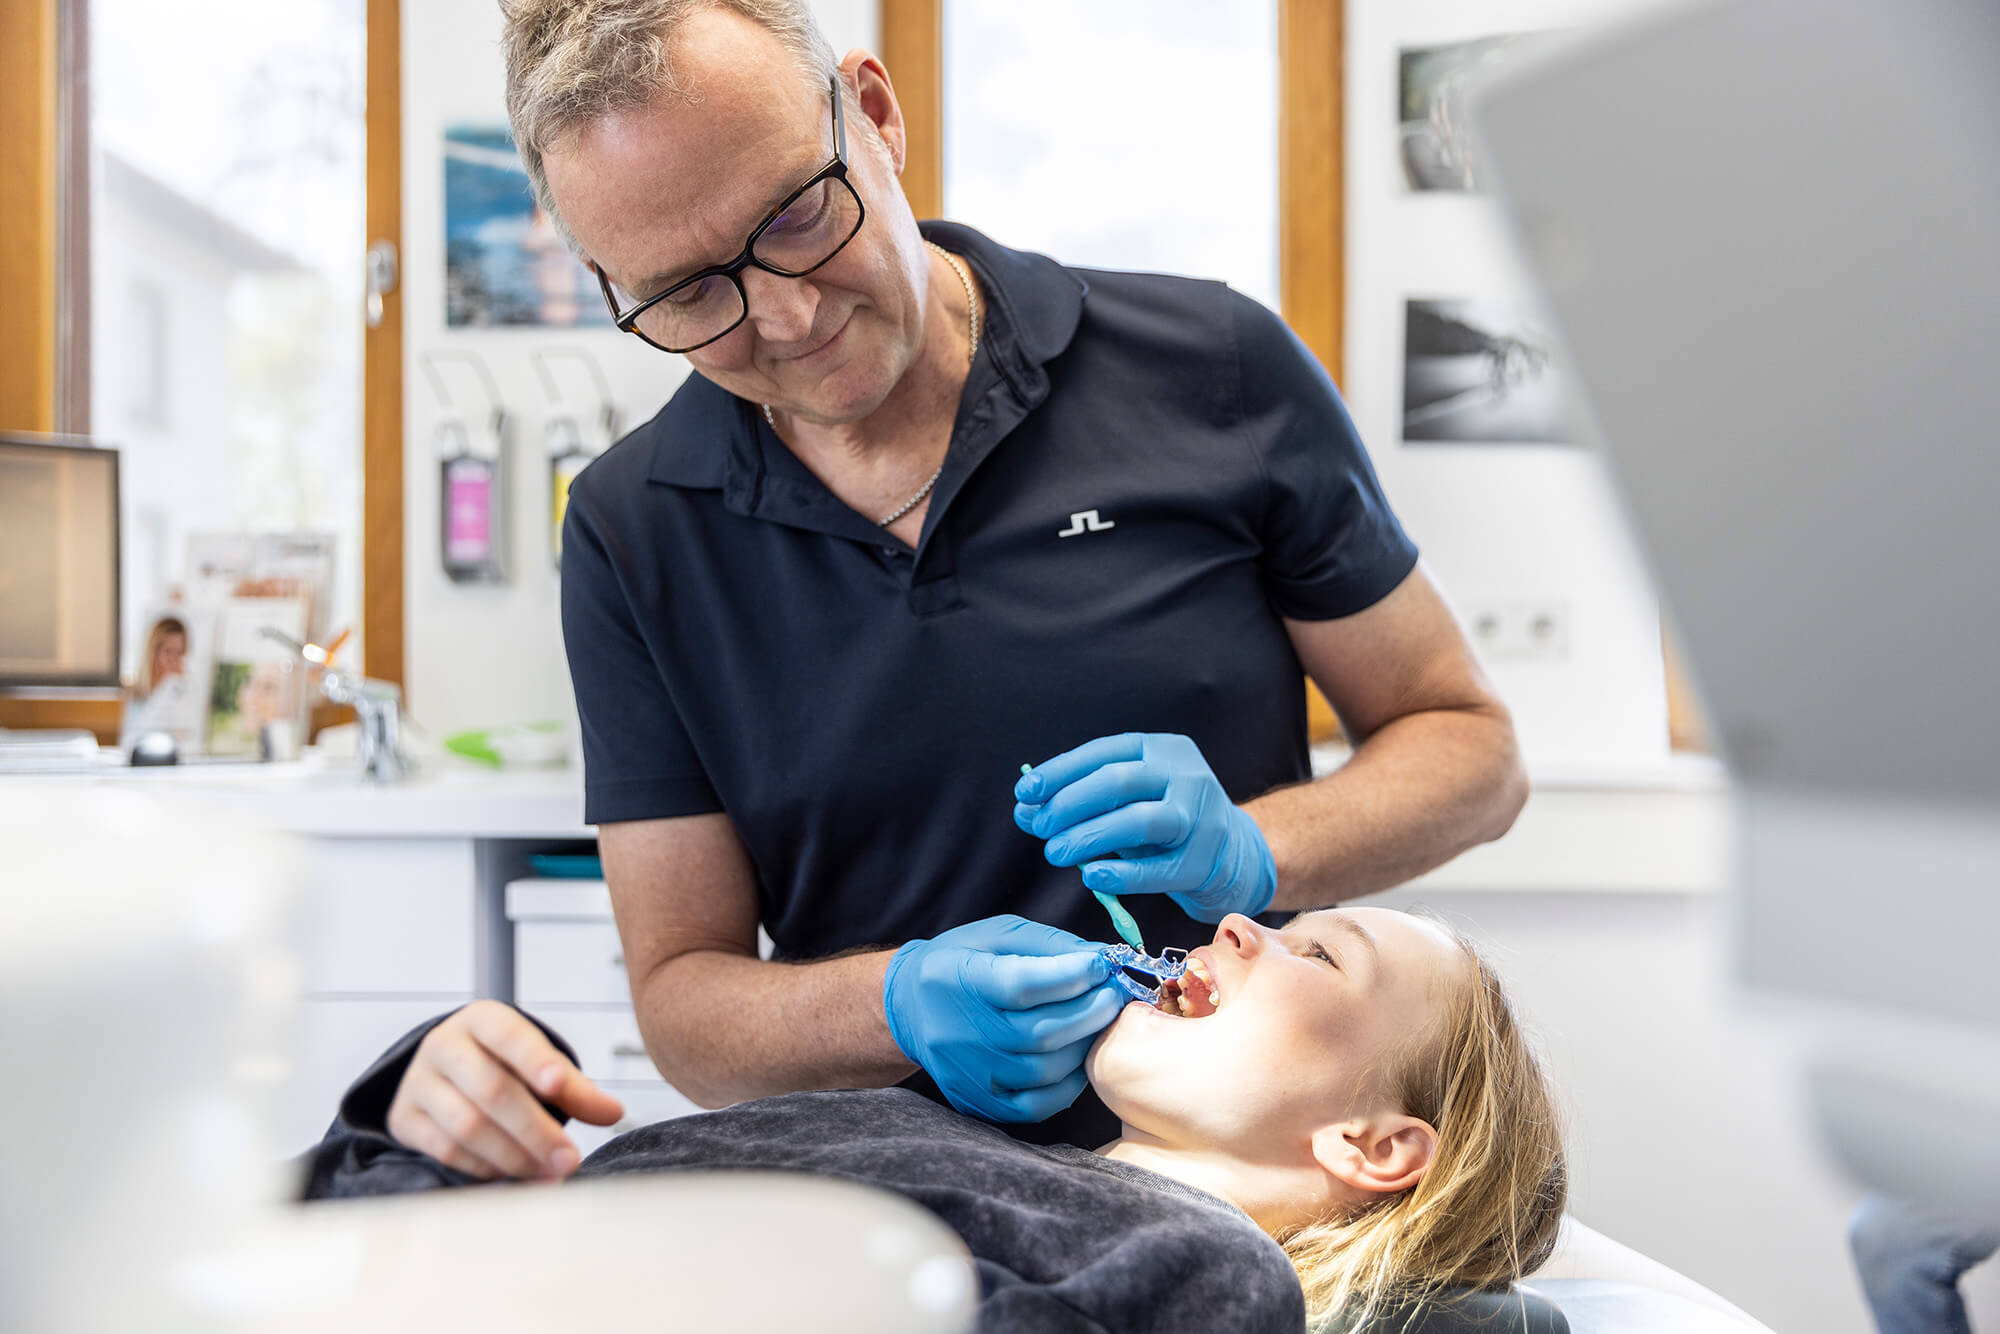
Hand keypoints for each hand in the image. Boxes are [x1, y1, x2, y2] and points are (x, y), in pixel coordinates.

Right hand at [386, 1000, 625, 1180]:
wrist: (446, 1071)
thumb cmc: (503, 1065)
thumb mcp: (538, 1063)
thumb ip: (575, 1088)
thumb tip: (611, 1113)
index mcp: (482, 1019)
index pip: (509, 1036)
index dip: (534, 1061)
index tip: (558, 1087)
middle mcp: (444, 1044)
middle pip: (491, 1089)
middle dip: (536, 1130)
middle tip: (570, 1159)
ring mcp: (418, 1082)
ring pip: (466, 1125)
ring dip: (514, 1157)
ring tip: (550, 1175)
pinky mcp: (404, 1119)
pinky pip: (445, 1150)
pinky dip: (484, 1168)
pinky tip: (514, 1176)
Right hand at [882, 915, 1125, 1122]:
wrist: (912, 1008)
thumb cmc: (962, 962)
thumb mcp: (998, 935)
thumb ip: (1050, 945)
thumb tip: (1104, 958)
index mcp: (957, 979)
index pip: (1022, 985)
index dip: (1071, 975)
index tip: (1101, 964)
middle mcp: (958, 1032)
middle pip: (1039, 1032)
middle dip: (1091, 1010)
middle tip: (1114, 993)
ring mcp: (968, 1073)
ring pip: (1044, 1070)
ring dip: (1084, 1044)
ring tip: (1098, 1021)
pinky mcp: (978, 1101)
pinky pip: (1036, 1105)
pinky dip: (1067, 1084)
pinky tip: (1077, 1056)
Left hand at [1015, 732, 1276, 923]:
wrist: (1232, 855)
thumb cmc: (1165, 824)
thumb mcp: (1127, 802)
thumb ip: (1079, 803)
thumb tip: (1025, 809)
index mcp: (1162, 749)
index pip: (1104, 753)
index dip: (1060, 772)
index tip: (1025, 793)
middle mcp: (1185, 775)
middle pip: (1118, 782)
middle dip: (1069, 805)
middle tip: (1039, 829)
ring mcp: (1202, 817)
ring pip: (1139, 821)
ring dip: (1089, 837)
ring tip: (1056, 853)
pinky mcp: (1206, 860)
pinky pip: (1159, 868)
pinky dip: (1122, 874)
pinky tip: (1092, 877)